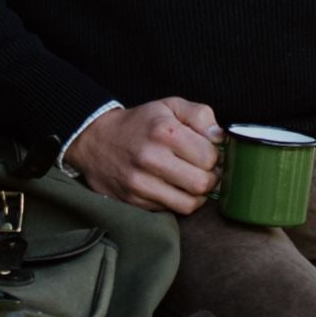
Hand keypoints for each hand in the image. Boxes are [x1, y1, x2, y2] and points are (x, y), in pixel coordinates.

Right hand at [70, 97, 224, 213]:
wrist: (95, 141)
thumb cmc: (140, 124)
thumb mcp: (169, 106)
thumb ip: (200, 115)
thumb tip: (220, 138)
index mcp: (163, 131)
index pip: (209, 157)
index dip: (215, 157)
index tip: (209, 154)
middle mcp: (151, 158)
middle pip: (202, 184)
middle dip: (210, 178)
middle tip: (205, 171)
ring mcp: (140, 183)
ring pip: (189, 203)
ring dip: (197, 194)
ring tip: (192, 181)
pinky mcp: (134, 201)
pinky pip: (170, 210)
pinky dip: (178, 201)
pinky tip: (174, 188)